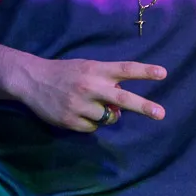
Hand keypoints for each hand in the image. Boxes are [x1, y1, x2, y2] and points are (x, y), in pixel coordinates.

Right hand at [14, 57, 166, 131]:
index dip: (145, 71)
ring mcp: (80, 104)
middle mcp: (91, 86)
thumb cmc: (66, 72)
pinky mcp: (70, 120)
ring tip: (93, 105)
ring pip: (108, 117)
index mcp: (97, 69)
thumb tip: (122, 102)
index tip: (163, 73)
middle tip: (161, 114)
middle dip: (144, 106)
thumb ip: (107, 80)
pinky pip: (93, 127)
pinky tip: (79, 112)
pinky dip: (91, 123)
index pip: (126, 69)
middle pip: (123, 99)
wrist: (33, 79)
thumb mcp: (88, 67)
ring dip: (107, 114)